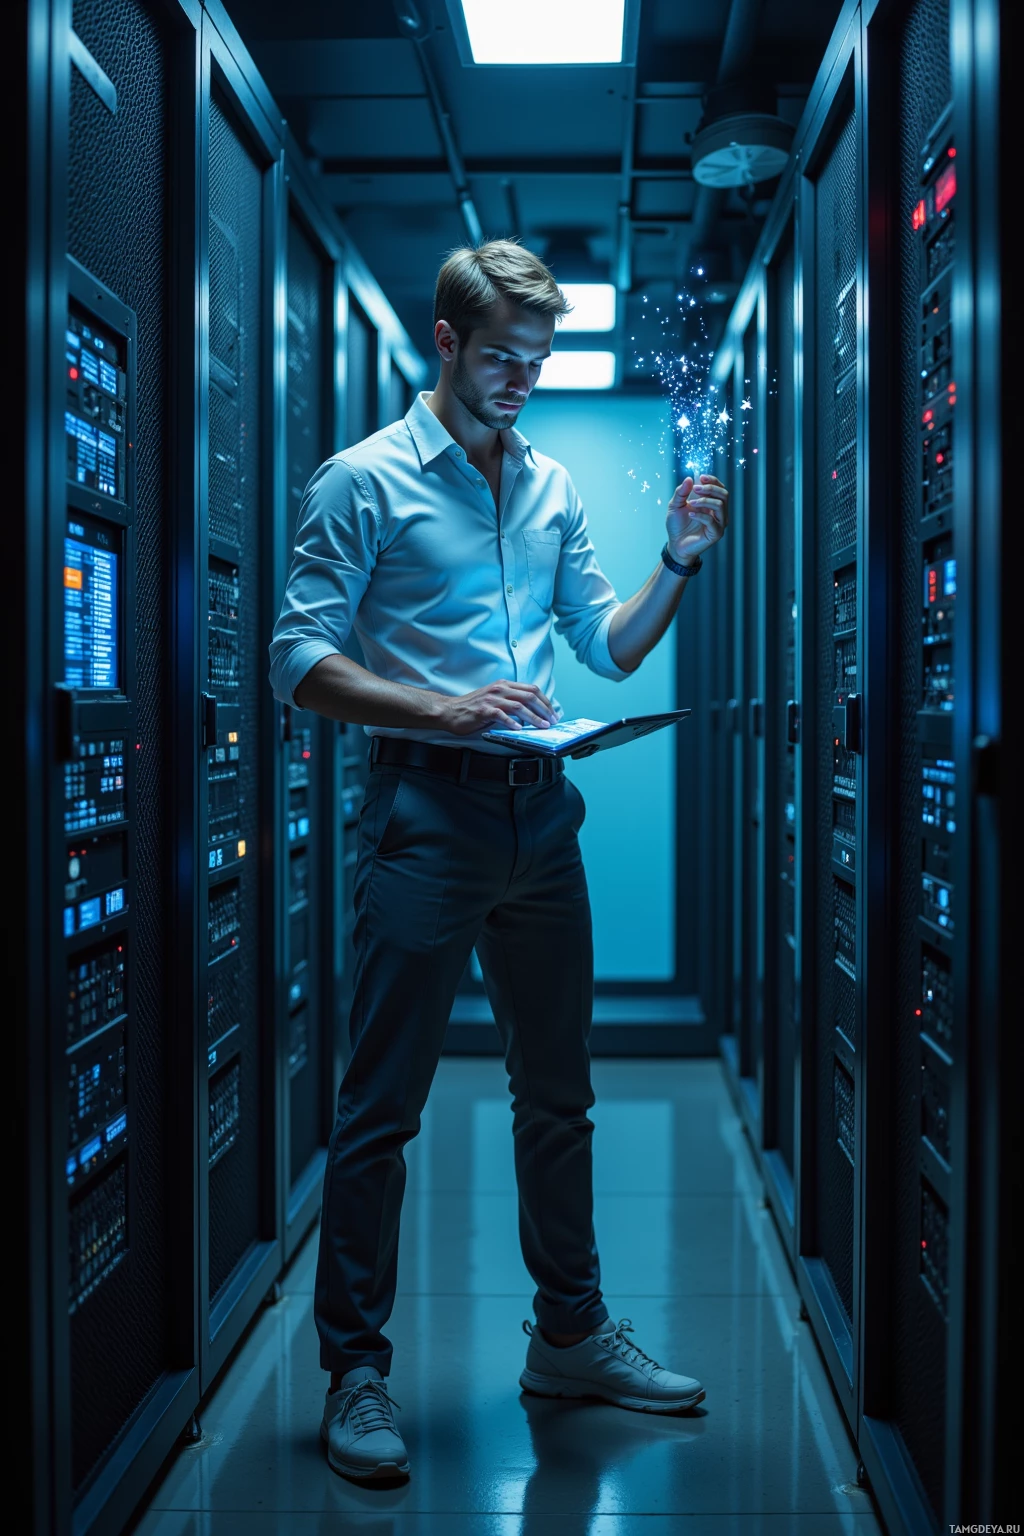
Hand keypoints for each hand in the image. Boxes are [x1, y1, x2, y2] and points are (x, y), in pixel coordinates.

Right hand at [436, 680, 556, 734]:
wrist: (450, 711)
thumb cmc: (472, 708)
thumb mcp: (495, 700)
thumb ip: (511, 702)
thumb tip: (531, 713)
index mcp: (504, 685)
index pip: (531, 689)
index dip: (545, 701)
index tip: (552, 712)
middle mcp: (500, 689)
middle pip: (529, 696)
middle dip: (544, 709)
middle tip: (552, 720)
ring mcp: (492, 699)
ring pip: (519, 705)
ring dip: (533, 717)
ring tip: (542, 725)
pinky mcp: (483, 710)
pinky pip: (501, 715)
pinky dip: (512, 722)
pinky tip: (519, 729)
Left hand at [665, 474, 728, 564]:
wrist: (675, 544)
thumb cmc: (677, 525)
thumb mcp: (675, 505)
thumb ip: (681, 492)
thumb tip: (689, 478)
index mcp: (712, 503)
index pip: (720, 487)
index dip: (713, 480)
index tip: (701, 477)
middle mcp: (718, 512)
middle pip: (724, 494)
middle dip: (710, 488)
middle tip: (695, 489)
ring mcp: (719, 523)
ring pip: (720, 505)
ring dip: (705, 501)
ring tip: (690, 504)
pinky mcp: (716, 533)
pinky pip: (712, 521)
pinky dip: (701, 515)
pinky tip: (690, 515)